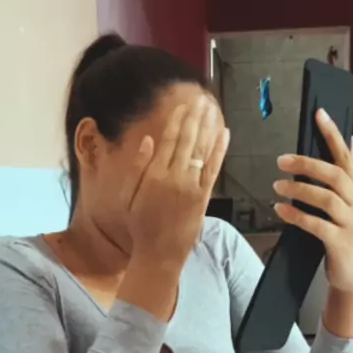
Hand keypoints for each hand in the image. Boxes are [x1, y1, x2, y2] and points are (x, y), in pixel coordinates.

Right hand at [121, 96, 229, 262]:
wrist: (159, 253)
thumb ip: (137, 167)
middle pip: (187, 140)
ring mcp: (191, 187)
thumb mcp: (128, 196)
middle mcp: (174, 177)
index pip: (169, 140)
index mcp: (154, 175)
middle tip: (201, 99)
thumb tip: (148, 140)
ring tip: (211, 108)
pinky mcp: (204, 197)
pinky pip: (214, 168)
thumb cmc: (140, 226)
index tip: (182, 105)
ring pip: (202, 150)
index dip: (177, 120)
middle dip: (194, 118)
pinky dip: (219, 150)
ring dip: (207, 127)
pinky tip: (223, 133)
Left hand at [272, 109, 352, 295]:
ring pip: (326, 198)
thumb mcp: (351, 202)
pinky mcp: (340, 241)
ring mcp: (351, 222)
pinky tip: (280, 209)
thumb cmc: (347, 235)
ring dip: (299, 189)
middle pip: (334, 175)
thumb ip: (347, 174)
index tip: (319, 113)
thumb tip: (350, 140)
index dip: (332, 134)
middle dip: (307, 164)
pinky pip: (316, 224)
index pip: (346, 156)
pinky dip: (296, 215)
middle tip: (282, 160)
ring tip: (277, 186)